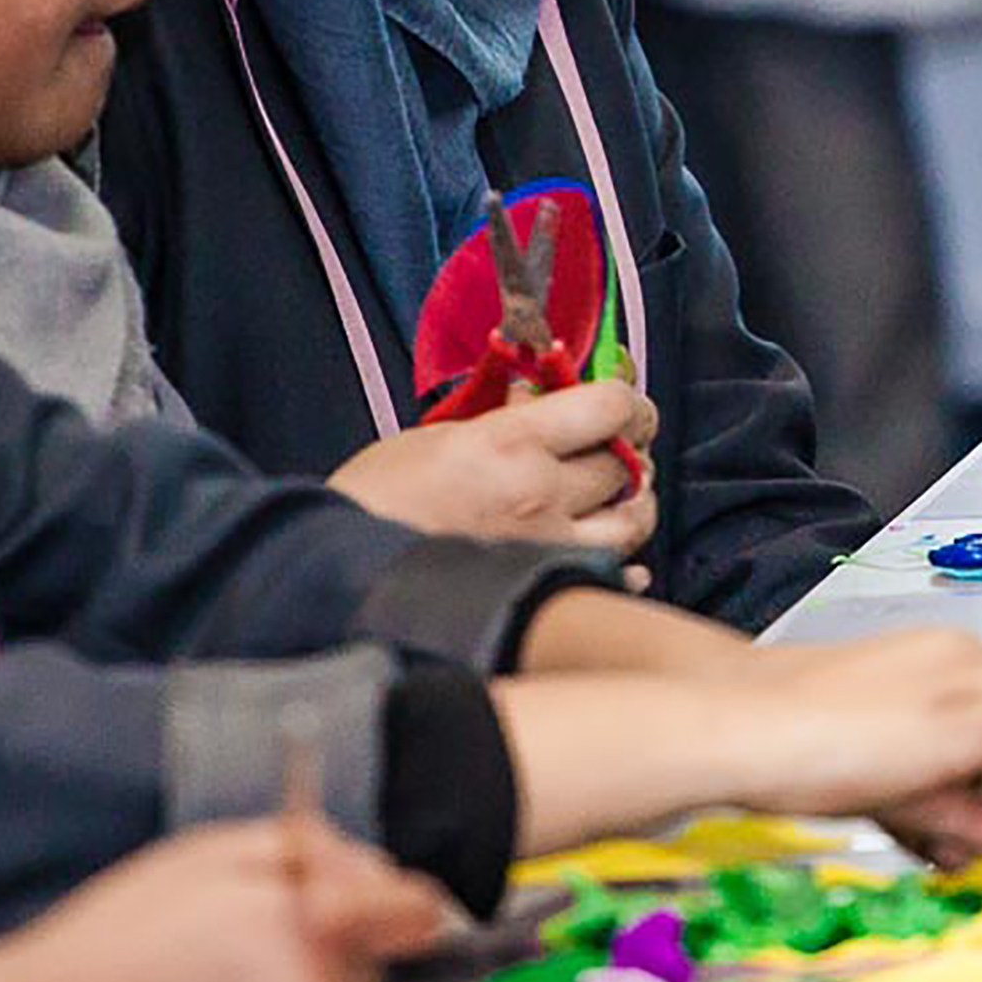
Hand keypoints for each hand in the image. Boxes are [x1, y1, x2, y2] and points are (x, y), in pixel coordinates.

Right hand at [0, 816, 451, 981]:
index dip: (402, 906)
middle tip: (237, 949)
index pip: (414, 916)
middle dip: (324, 954)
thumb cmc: (112, 941)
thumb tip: (375, 871)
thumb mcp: (208, 855)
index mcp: (307, 934)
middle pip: (364, 972)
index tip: (395, 909)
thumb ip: (308, 851)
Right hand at [334, 385, 657, 554]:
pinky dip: (624, 566)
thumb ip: (499, 415)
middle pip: (628, 463)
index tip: (622, 402)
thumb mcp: (436, 435)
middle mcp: (539, 495)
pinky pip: (612, 577)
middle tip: (617, 445)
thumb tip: (542, 395)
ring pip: (633, 522)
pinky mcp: (540, 587)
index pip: (610, 407)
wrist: (346, 573)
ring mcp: (546, 547)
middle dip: (631, 448)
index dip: (628, 400)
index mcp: (509, 443)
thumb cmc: (376, 501)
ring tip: (619, 494)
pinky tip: (613, 555)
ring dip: (635, 502)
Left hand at [720, 632, 981, 848]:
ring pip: (976, 763)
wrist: (734, 735)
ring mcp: (908, 708)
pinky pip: (931, 775)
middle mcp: (947, 677)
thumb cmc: (838, 732)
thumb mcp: (953, 737)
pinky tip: (942, 848)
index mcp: (974, 666)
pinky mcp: (873, 739)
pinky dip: (946, 811)